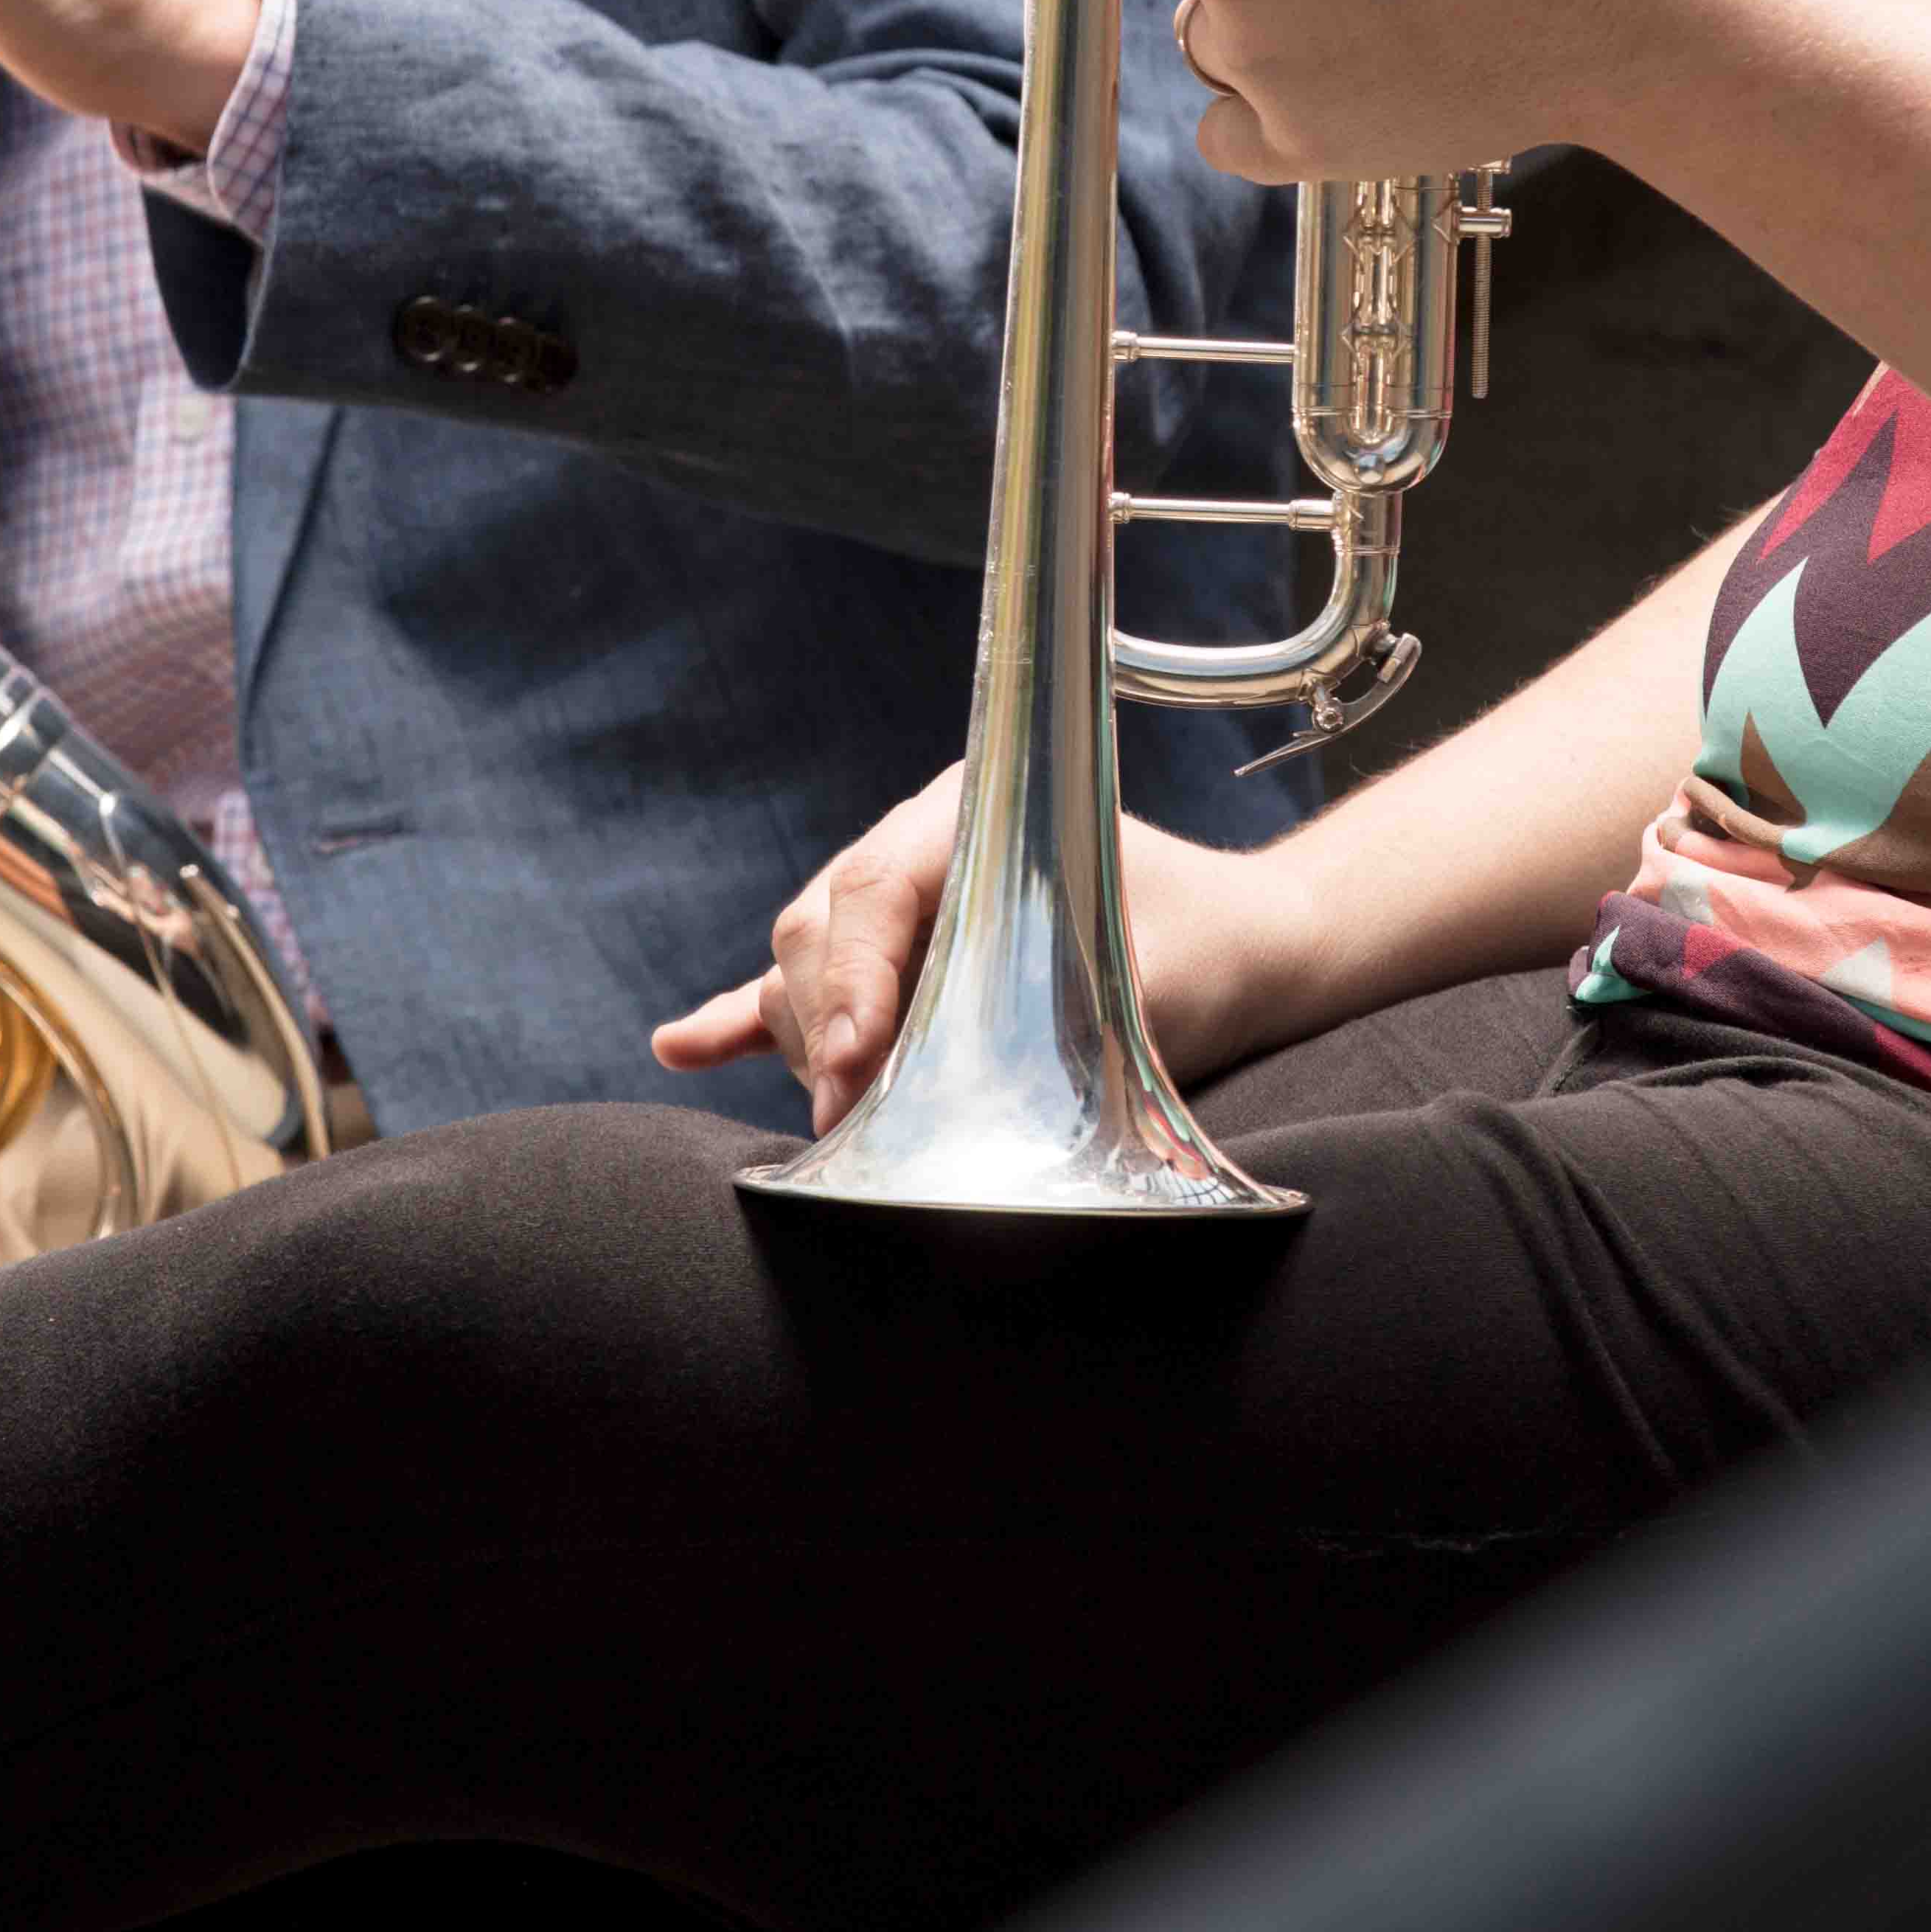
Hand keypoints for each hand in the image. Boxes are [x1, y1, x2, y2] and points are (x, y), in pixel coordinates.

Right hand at [651, 769, 1314, 1126]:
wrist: (1248, 944)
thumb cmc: (1213, 951)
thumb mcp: (1162, 982)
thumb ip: (1075, 1014)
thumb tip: (992, 1078)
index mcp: (983, 814)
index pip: (874, 891)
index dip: (849, 983)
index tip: (845, 1069)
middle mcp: (927, 846)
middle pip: (822, 928)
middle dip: (823, 1023)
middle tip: (844, 1116)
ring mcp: (906, 901)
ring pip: (805, 964)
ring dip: (804, 1035)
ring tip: (825, 1110)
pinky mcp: (899, 965)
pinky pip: (798, 985)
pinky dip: (740, 1018)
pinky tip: (682, 1043)